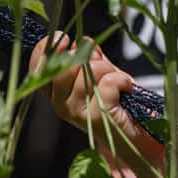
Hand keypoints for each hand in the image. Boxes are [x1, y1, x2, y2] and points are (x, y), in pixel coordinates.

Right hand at [31, 33, 153, 169]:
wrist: (139, 139)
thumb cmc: (120, 105)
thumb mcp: (102, 76)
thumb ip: (90, 59)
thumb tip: (83, 41)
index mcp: (56, 94)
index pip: (38, 69)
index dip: (47, 50)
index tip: (65, 38)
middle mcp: (61, 105)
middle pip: (64, 66)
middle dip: (89, 57)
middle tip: (106, 67)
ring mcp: (77, 112)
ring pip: (88, 71)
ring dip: (109, 70)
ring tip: (120, 82)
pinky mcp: (96, 117)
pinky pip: (107, 82)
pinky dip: (122, 80)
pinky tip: (127, 89)